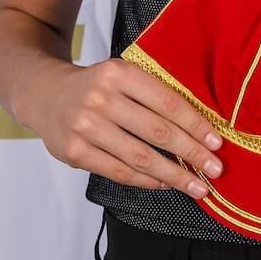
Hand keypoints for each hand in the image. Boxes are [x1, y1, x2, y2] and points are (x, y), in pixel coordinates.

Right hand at [26, 57, 224, 198]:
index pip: (168, 102)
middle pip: (157, 132)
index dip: (196, 125)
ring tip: (197, 186)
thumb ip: (153, 94)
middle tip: (215, 170)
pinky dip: (146, 181)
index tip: (217, 143)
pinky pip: (118, 171)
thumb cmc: (97, 86)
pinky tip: (164, 184)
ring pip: (139, 157)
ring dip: (173, 175)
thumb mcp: (122, 74)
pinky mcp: (74, 152)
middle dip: (192, 154)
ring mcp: (85, 126)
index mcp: (120, 73)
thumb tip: (200, 127)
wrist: (44, 93)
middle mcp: (102, 98)